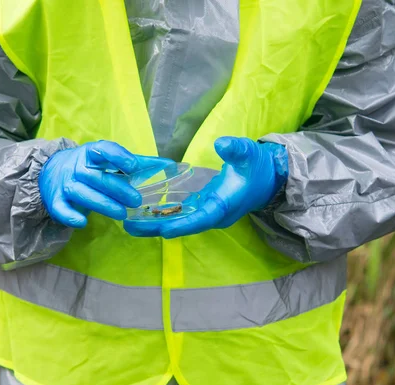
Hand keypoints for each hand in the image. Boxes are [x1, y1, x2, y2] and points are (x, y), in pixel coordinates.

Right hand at [39, 140, 167, 227]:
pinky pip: (61, 209)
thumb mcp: (111, 162)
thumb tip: (170, 166)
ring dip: (102, 203)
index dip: (118, 156)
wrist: (54, 174)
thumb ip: (138, 165)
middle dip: (117, 188)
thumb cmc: (92, 168)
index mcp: (92, 153)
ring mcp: (66, 183)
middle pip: (96, 177)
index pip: (103, 150)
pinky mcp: (56, 201)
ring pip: (81, 193)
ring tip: (121, 214)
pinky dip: (70, 216)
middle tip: (136, 200)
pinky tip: (82, 223)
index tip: (133, 166)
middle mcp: (77, 166)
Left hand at [124, 137, 287, 237]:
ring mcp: (207, 213)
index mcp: (224, 206)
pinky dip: (162, 215)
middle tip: (130, 227)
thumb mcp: (248, 153)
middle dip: (158, 228)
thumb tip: (221, 144)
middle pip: (183, 225)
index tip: (162, 230)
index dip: (183, 225)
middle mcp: (213, 215)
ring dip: (155, 224)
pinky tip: (141, 212)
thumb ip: (235, 149)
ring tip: (128, 223)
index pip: (202, 218)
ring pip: (179, 222)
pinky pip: (180, 215)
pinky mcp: (202, 208)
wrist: (266, 177)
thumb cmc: (257, 166)